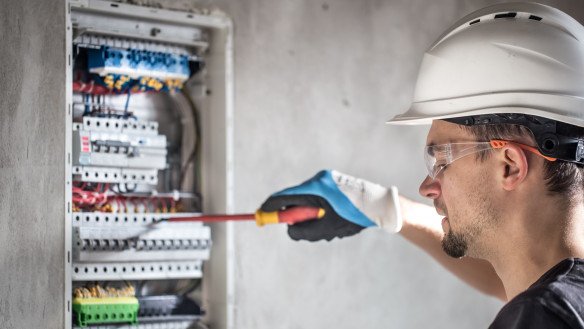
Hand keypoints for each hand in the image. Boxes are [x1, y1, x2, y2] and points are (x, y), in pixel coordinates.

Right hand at [260, 170, 400, 240]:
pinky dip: (319, 214)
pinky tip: (336, 222)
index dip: (270, 207)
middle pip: (294, 200)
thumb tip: (288, 229)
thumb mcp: (325, 229)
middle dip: (296, 218)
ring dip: (311, 218)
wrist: (380, 206)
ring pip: (306, 203)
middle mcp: (319, 180)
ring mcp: (325, 180)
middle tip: (302, 231)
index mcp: (316, 187)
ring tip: (331, 228)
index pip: (284, 196)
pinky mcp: (331, 184)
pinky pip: (316, 200)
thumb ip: (302, 231)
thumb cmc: (354, 216)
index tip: (260, 216)